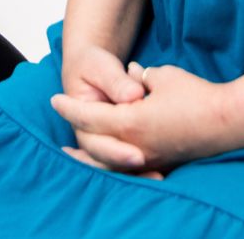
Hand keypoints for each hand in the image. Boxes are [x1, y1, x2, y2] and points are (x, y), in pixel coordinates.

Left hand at [51, 62, 229, 175]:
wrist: (229, 121)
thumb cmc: (195, 95)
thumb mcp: (162, 76)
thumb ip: (141, 77)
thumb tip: (133, 75)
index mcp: (130, 121)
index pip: (91, 116)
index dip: (71, 108)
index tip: (55, 99)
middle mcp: (135, 145)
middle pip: (95, 142)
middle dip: (75, 130)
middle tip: (59, 121)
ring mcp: (150, 157)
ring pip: (110, 161)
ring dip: (89, 156)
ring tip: (74, 154)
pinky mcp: (164, 162)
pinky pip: (130, 167)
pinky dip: (114, 165)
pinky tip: (112, 162)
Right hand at [57, 46, 161, 176]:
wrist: (92, 67)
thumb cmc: (94, 65)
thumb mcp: (101, 66)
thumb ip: (115, 81)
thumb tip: (134, 96)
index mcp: (80, 121)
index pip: (95, 142)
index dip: (116, 151)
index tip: (138, 155)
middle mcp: (92, 139)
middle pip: (107, 161)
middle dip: (129, 166)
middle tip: (154, 172)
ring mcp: (107, 144)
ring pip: (119, 167)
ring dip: (138, 175)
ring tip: (159, 177)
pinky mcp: (122, 144)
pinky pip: (130, 163)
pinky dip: (144, 170)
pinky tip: (163, 174)